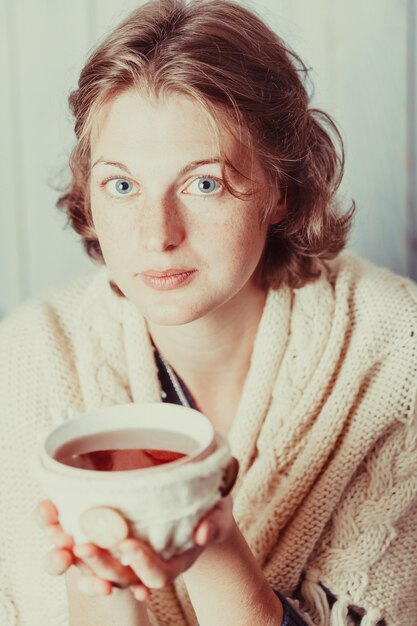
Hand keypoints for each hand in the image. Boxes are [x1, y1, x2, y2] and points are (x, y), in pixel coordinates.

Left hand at [34, 457, 238, 600]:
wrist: (200, 506)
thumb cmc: (212, 508)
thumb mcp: (219, 512)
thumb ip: (215, 523)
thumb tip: (202, 534)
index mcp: (173, 564)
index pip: (157, 574)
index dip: (142, 563)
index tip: (129, 544)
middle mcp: (146, 566)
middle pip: (121, 574)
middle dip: (101, 563)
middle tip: (83, 544)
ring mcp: (128, 557)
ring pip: (99, 565)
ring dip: (78, 556)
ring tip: (60, 538)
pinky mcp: (113, 542)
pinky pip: (90, 548)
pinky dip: (70, 542)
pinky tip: (54, 527)